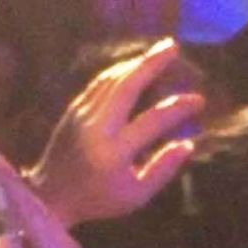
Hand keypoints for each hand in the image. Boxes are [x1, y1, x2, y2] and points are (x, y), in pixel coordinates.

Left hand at [28, 39, 203, 224]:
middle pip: (126, 86)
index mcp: (114, 152)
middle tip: (172, 46)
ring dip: (135, 63)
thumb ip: (163, 170)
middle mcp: (96, 128)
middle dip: (151, 63)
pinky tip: (132, 68)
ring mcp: (81, 115)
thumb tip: (188, 144)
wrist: (49, 197)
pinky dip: (118, 72)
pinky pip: (98, 84)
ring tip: (157, 53)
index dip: (178, 108)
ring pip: (110, 79)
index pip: (153, 121)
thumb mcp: (135, 196)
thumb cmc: (97, 200)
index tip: (198, 99)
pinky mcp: (72, 111)